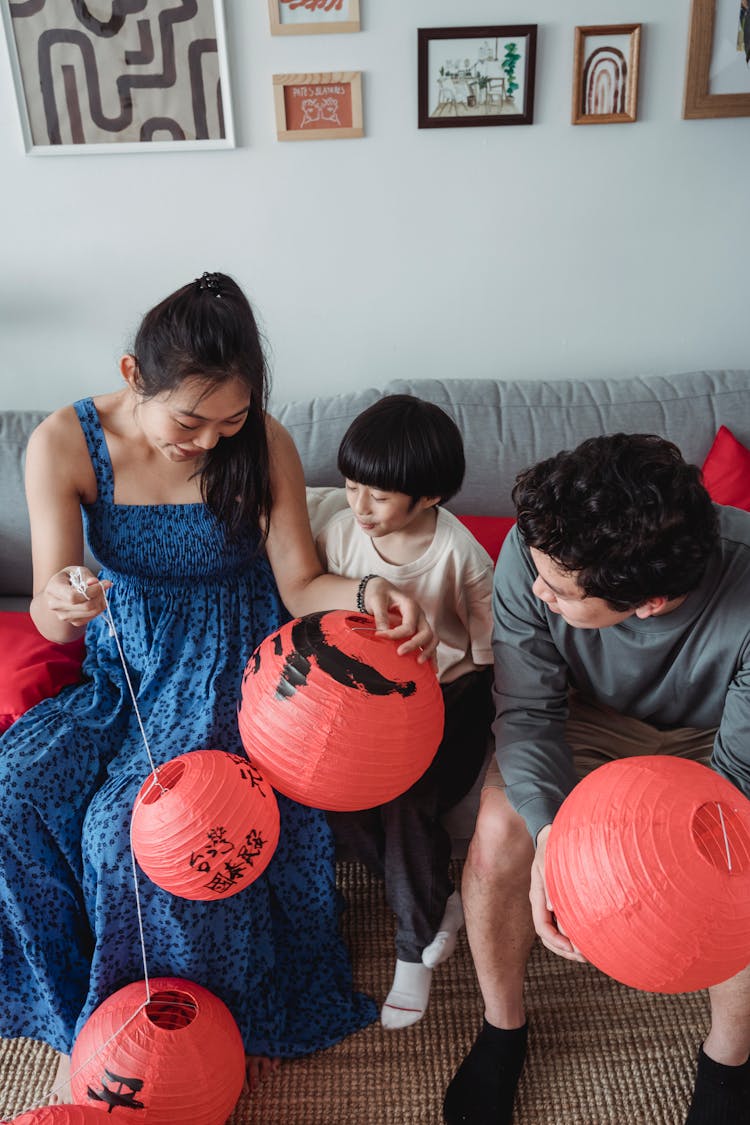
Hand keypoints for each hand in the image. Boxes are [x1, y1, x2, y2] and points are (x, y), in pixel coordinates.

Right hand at [43, 566, 111, 626]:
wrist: (61, 589)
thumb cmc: (70, 577)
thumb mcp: (77, 570)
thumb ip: (86, 575)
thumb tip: (95, 582)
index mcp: (53, 589)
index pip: (73, 597)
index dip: (91, 592)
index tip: (102, 584)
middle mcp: (55, 605)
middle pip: (85, 606)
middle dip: (99, 596)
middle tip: (104, 586)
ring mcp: (63, 616)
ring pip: (90, 613)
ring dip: (100, 602)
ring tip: (100, 592)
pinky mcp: (72, 622)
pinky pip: (90, 618)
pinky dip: (98, 609)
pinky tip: (96, 599)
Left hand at [363, 577, 437, 662]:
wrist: (381, 589)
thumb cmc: (378, 593)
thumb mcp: (376, 600)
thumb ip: (380, 616)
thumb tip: (382, 633)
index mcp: (410, 606)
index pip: (408, 626)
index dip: (394, 634)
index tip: (378, 636)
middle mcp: (419, 615)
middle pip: (425, 633)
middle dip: (415, 645)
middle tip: (400, 653)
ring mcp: (421, 623)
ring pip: (432, 639)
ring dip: (428, 652)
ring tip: (419, 663)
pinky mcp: (419, 630)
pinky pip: (429, 644)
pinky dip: (432, 656)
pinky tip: (433, 669)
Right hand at [530, 824, 585, 962]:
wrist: (552, 833)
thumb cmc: (551, 846)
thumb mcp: (546, 862)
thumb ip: (548, 884)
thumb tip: (550, 907)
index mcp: (537, 896)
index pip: (542, 927)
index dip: (556, 942)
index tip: (573, 948)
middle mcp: (543, 903)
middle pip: (549, 936)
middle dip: (565, 950)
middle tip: (585, 957)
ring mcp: (552, 903)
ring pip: (558, 932)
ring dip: (571, 945)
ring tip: (589, 952)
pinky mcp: (561, 899)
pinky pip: (566, 922)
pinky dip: (576, 932)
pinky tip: (590, 935)